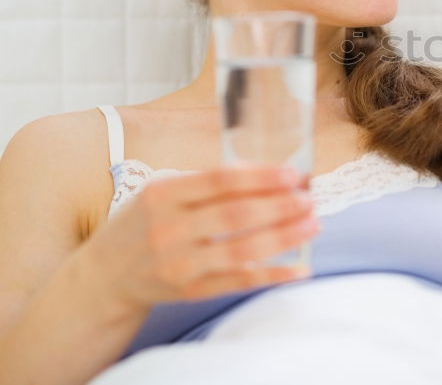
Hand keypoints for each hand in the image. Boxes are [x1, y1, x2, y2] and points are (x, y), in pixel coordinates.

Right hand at [81, 166, 318, 311]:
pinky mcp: (190, 291)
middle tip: (310, 199)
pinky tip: (300, 267)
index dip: (260, 177)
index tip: (292, 175)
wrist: (105, 275)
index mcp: (163, 194)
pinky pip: (239, 282)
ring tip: (313, 224)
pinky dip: (273, 275)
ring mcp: (180, 263)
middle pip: (236, 215)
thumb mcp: (163, 191)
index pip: (219, 180)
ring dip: (284, 237)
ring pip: (242, 250)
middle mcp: (169, 229)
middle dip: (279, 206)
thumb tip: (267, 172)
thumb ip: (207, 182)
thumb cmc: (145, 222)